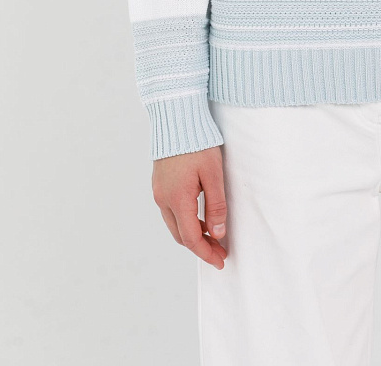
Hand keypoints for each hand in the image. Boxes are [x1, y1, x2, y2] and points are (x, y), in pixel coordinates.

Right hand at [152, 146, 227, 268]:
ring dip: (192, 234)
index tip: (221, 261)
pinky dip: (185, 221)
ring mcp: (159, 192)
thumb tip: (218, 233)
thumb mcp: (213, 174)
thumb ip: (216, 205)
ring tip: (213, 237)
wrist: (176, 120)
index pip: (191, 238)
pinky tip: (199, 218)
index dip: (206, 253)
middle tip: (220, 251)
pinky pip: (171, 211)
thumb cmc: (198, 144)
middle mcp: (163, 199)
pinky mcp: (159, 184)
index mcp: (178, 199)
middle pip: (180, 235)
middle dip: (200, 247)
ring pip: (174, 224)